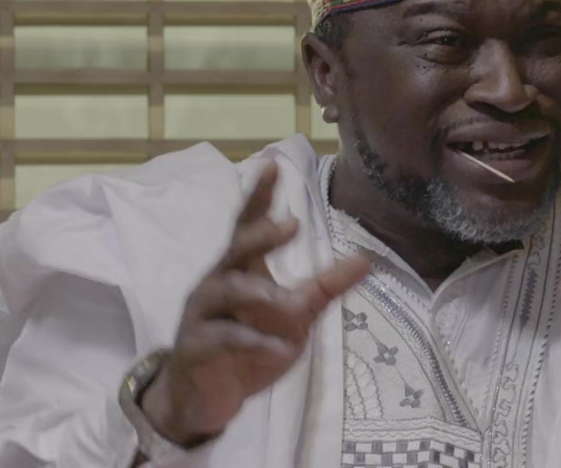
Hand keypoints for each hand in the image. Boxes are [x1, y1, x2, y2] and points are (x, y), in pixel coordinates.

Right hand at [140, 161, 369, 446]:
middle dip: (260, 235)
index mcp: (240, 269)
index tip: (272, 164)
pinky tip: (276, 347)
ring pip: (225, 291)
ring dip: (258, 293)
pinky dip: (251, 341)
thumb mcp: (294, 316)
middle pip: (235, 249)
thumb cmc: (250, 343)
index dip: (259, 196)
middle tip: (290, 223)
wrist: (207, 397)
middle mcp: (217, 283)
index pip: (248, 225)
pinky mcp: (195, 347)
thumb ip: (325, 288)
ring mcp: (202, 314)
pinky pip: (222, 338)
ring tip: (289, 302)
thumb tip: (365, 260)